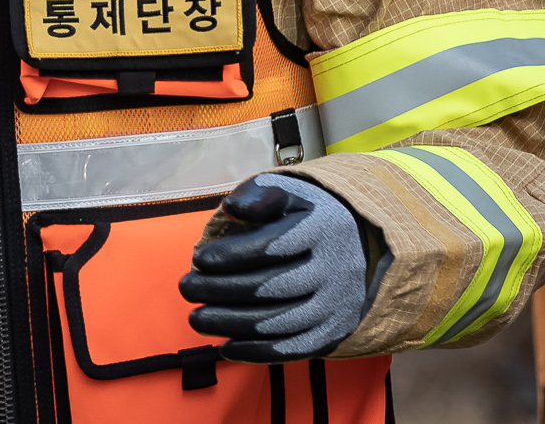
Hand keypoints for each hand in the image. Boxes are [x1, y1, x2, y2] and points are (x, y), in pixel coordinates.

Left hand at [178, 175, 372, 360]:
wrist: (358, 243)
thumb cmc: (306, 215)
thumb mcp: (287, 192)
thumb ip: (257, 197)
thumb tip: (231, 208)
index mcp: (322, 229)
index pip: (272, 246)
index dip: (232, 255)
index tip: (198, 260)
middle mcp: (335, 270)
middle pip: (272, 287)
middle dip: (221, 290)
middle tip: (186, 288)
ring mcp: (338, 305)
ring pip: (280, 323)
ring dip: (231, 324)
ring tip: (196, 319)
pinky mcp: (335, 331)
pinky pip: (294, 349)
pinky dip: (258, 352)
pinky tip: (226, 346)